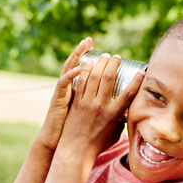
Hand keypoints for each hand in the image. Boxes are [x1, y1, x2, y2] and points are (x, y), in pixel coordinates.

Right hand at [37, 37, 92, 151]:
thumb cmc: (75, 133)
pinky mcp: (59, 99)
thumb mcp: (88, 117)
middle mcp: (69, 89)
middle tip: (89, 39)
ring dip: (77, 55)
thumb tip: (124, 112)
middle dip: (82, 51)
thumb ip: (101, 111)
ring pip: (69, 69)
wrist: (59, 143)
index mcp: (77, 91)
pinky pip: (64, 83)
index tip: (94, 45)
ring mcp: (63, 93)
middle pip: (76, 64)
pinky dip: (71, 74)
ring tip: (85, 43)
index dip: (87, 57)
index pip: (83, 70)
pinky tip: (80, 67)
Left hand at [59, 53, 144, 157]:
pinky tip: (88, 63)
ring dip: (100, 63)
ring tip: (104, 56)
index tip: (142, 71)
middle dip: (114, 63)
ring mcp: (87, 103)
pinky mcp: (76, 102)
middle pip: (109, 77)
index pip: (129, 92)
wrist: (76, 151)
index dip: (137, 79)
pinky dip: (85, 70)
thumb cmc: (98, 145)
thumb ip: (121, 122)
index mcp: (114, 114)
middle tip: (117, 57)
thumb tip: (127, 115)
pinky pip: (81, 82)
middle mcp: (101, 106)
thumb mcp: (115, 134)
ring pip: (94, 76)